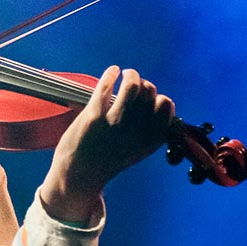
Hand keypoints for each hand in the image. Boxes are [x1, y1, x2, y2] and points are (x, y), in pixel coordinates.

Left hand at [41, 66, 174, 221]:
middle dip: (143, 84)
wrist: (80, 174)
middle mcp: (136, 129)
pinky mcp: (93, 116)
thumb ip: (150, 129)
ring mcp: (115, 122)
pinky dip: (111, 74)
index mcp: (151, 138)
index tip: (148, 99)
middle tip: (133, 86)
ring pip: (132, 85)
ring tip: (125, 74)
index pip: (166, 106)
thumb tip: (157, 101)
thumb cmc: (108, 159)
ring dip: (130, 74)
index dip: (158, 97)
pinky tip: (112, 71)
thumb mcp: (138, 149)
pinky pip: (106, 87)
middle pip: (149, 92)